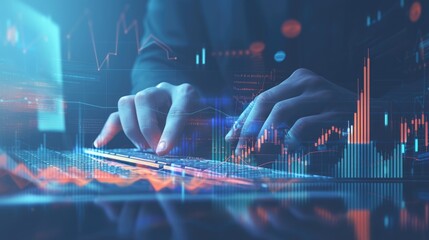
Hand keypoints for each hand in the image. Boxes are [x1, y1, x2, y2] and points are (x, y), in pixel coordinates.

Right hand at [93, 82, 200, 154]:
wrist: (197, 114)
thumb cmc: (201, 124)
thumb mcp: (205, 131)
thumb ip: (193, 139)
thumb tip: (171, 153)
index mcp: (185, 93)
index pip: (176, 110)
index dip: (169, 132)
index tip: (163, 151)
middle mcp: (163, 91)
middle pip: (143, 98)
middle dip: (146, 127)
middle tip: (153, 149)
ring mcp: (146, 97)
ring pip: (126, 103)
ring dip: (131, 128)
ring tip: (143, 148)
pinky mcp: (134, 110)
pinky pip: (116, 116)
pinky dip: (108, 130)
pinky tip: (101, 144)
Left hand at [225, 68, 354, 155]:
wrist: (379, 117)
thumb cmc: (336, 118)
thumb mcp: (307, 112)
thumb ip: (279, 119)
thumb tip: (241, 136)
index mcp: (298, 80)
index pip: (261, 99)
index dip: (243, 120)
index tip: (231, 139)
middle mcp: (308, 82)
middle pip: (265, 102)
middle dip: (248, 129)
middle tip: (239, 152)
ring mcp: (323, 95)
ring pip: (280, 112)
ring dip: (265, 137)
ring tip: (258, 156)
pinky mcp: (336, 112)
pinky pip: (304, 126)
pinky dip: (292, 141)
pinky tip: (290, 153)